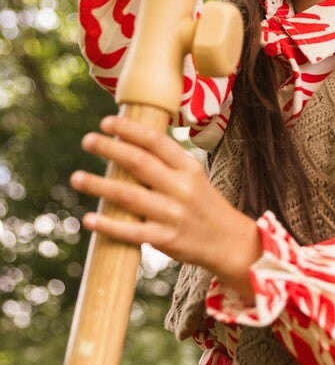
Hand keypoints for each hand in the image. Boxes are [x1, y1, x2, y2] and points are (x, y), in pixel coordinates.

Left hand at [70, 115, 259, 298]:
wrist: (229, 241)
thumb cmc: (203, 205)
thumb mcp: (194, 177)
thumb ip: (166, 165)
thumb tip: (125, 147)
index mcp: (188, 168)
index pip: (156, 141)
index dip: (129, 130)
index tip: (106, 123)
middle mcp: (181, 187)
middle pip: (139, 163)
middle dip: (110, 149)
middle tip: (87, 140)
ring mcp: (173, 214)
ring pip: (129, 196)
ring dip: (99, 185)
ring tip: (76, 178)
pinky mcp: (166, 239)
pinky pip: (132, 231)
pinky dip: (109, 225)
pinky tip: (89, 219)